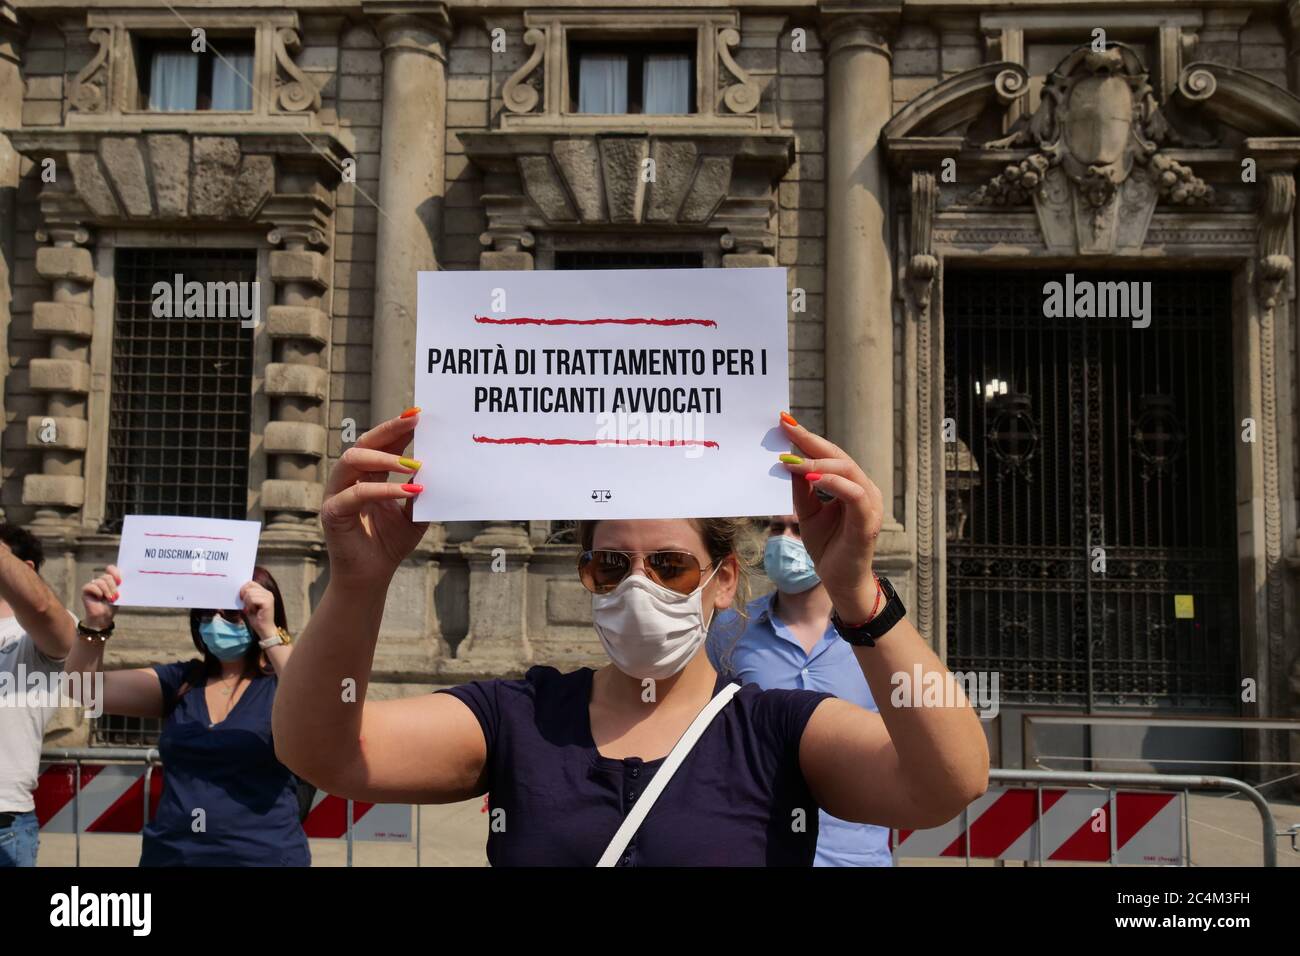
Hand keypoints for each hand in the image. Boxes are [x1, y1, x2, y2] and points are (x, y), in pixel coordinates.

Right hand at [81, 564, 121, 629]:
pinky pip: (92, 586)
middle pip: (107, 576)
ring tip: (110, 599)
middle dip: (113, 587)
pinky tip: (100, 598)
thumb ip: (121, 586)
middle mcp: (101, 580)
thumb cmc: (112, 605)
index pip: (111, 568)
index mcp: (110, 579)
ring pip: (100, 581)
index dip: (115, 573)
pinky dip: (98, 592)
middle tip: (116, 596)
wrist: (104, 616)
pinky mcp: (86, 589)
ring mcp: (93, 584)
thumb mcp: (119, 594)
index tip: (120, 582)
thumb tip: (127, 579)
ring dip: (107, 591)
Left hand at [239, 581, 277, 641]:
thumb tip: (239, 590)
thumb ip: (247, 596)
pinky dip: (250, 605)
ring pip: (250, 593)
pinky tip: (253, 610)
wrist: (264, 629)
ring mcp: (268, 597)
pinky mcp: (267, 602)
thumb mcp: (250, 604)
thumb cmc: (257, 618)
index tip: (241, 598)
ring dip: (247, 602)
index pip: (251, 583)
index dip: (243, 589)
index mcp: (264, 592)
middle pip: (249, 587)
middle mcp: (268, 593)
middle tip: (247, 605)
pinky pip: (252, 599)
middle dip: (244, 596)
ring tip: (251, 609)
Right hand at [319, 411, 427, 587]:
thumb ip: (420, 491)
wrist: (372, 577)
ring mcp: (337, 493)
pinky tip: (408, 489)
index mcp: (367, 475)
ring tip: (415, 464)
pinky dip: (383, 490)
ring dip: (385, 458)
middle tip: (415, 421)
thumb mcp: (414, 513)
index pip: (380, 443)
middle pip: (364, 443)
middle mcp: (349, 479)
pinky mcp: (332, 512)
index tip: (420, 415)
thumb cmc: (390, 543)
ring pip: (353, 460)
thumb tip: (438, 467)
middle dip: (390, 430)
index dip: (397, 428)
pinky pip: (356, 494)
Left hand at [776, 414, 883, 619]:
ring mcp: (869, 503)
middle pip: (839, 456)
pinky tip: (812, 478)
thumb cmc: (828, 546)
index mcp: (851, 485)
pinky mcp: (868, 520)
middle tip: (787, 427)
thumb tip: (788, 460)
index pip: (830, 455)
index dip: (808, 438)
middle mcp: (864, 489)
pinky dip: (833, 483)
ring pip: (847, 470)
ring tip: (792, 459)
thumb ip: (802, 488)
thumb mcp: (808, 512)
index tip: (785, 422)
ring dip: (818, 462)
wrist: (840, 581)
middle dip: (811, 441)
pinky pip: (854, 494)